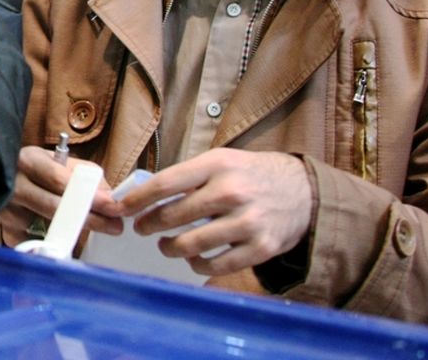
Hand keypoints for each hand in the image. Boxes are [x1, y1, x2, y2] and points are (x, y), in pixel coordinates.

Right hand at [0, 146, 121, 247]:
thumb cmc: (30, 169)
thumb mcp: (53, 160)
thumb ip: (82, 173)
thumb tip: (109, 193)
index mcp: (28, 161)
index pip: (60, 180)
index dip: (88, 194)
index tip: (112, 204)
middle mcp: (14, 184)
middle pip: (55, 207)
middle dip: (89, 218)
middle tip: (114, 226)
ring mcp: (5, 208)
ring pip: (46, 226)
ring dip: (71, 229)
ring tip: (89, 225)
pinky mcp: (3, 228)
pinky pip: (34, 238)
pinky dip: (50, 236)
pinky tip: (54, 229)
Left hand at [117, 149, 311, 276]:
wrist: (304, 191)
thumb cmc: (251, 175)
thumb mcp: (222, 162)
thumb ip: (190, 177)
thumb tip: (145, 195)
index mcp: (217, 165)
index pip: (166, 183)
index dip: (138, 199)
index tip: (123, 208)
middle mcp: (231, 192)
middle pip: (173, 216)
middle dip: (149, 225)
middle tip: (142, 228)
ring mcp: (247, 221)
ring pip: (191, 244)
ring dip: (171, 248)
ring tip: (166, 245)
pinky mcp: (261, 247)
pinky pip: (217, 264)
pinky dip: (199, 265)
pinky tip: (193, 259)